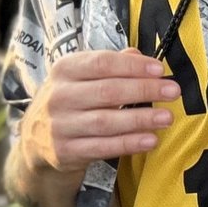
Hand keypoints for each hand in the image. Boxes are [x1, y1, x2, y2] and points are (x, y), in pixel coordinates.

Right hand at [20, 48, 178, 175]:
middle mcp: (59, 96)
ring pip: (106, 121)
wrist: (35, 142)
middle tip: (172, 91)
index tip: (159, 70)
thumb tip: (137, 54)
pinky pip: (103, 147)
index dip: (133, 66)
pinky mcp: (65, 151)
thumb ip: (108, 65)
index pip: (102, 63)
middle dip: (144, 90)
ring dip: (140, 119)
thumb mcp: (79, 78)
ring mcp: (60, 125)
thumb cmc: (68, 102)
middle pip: (108, 91)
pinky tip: (150, 139)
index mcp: (64, 70)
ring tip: (166, 117)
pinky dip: (129, 143)